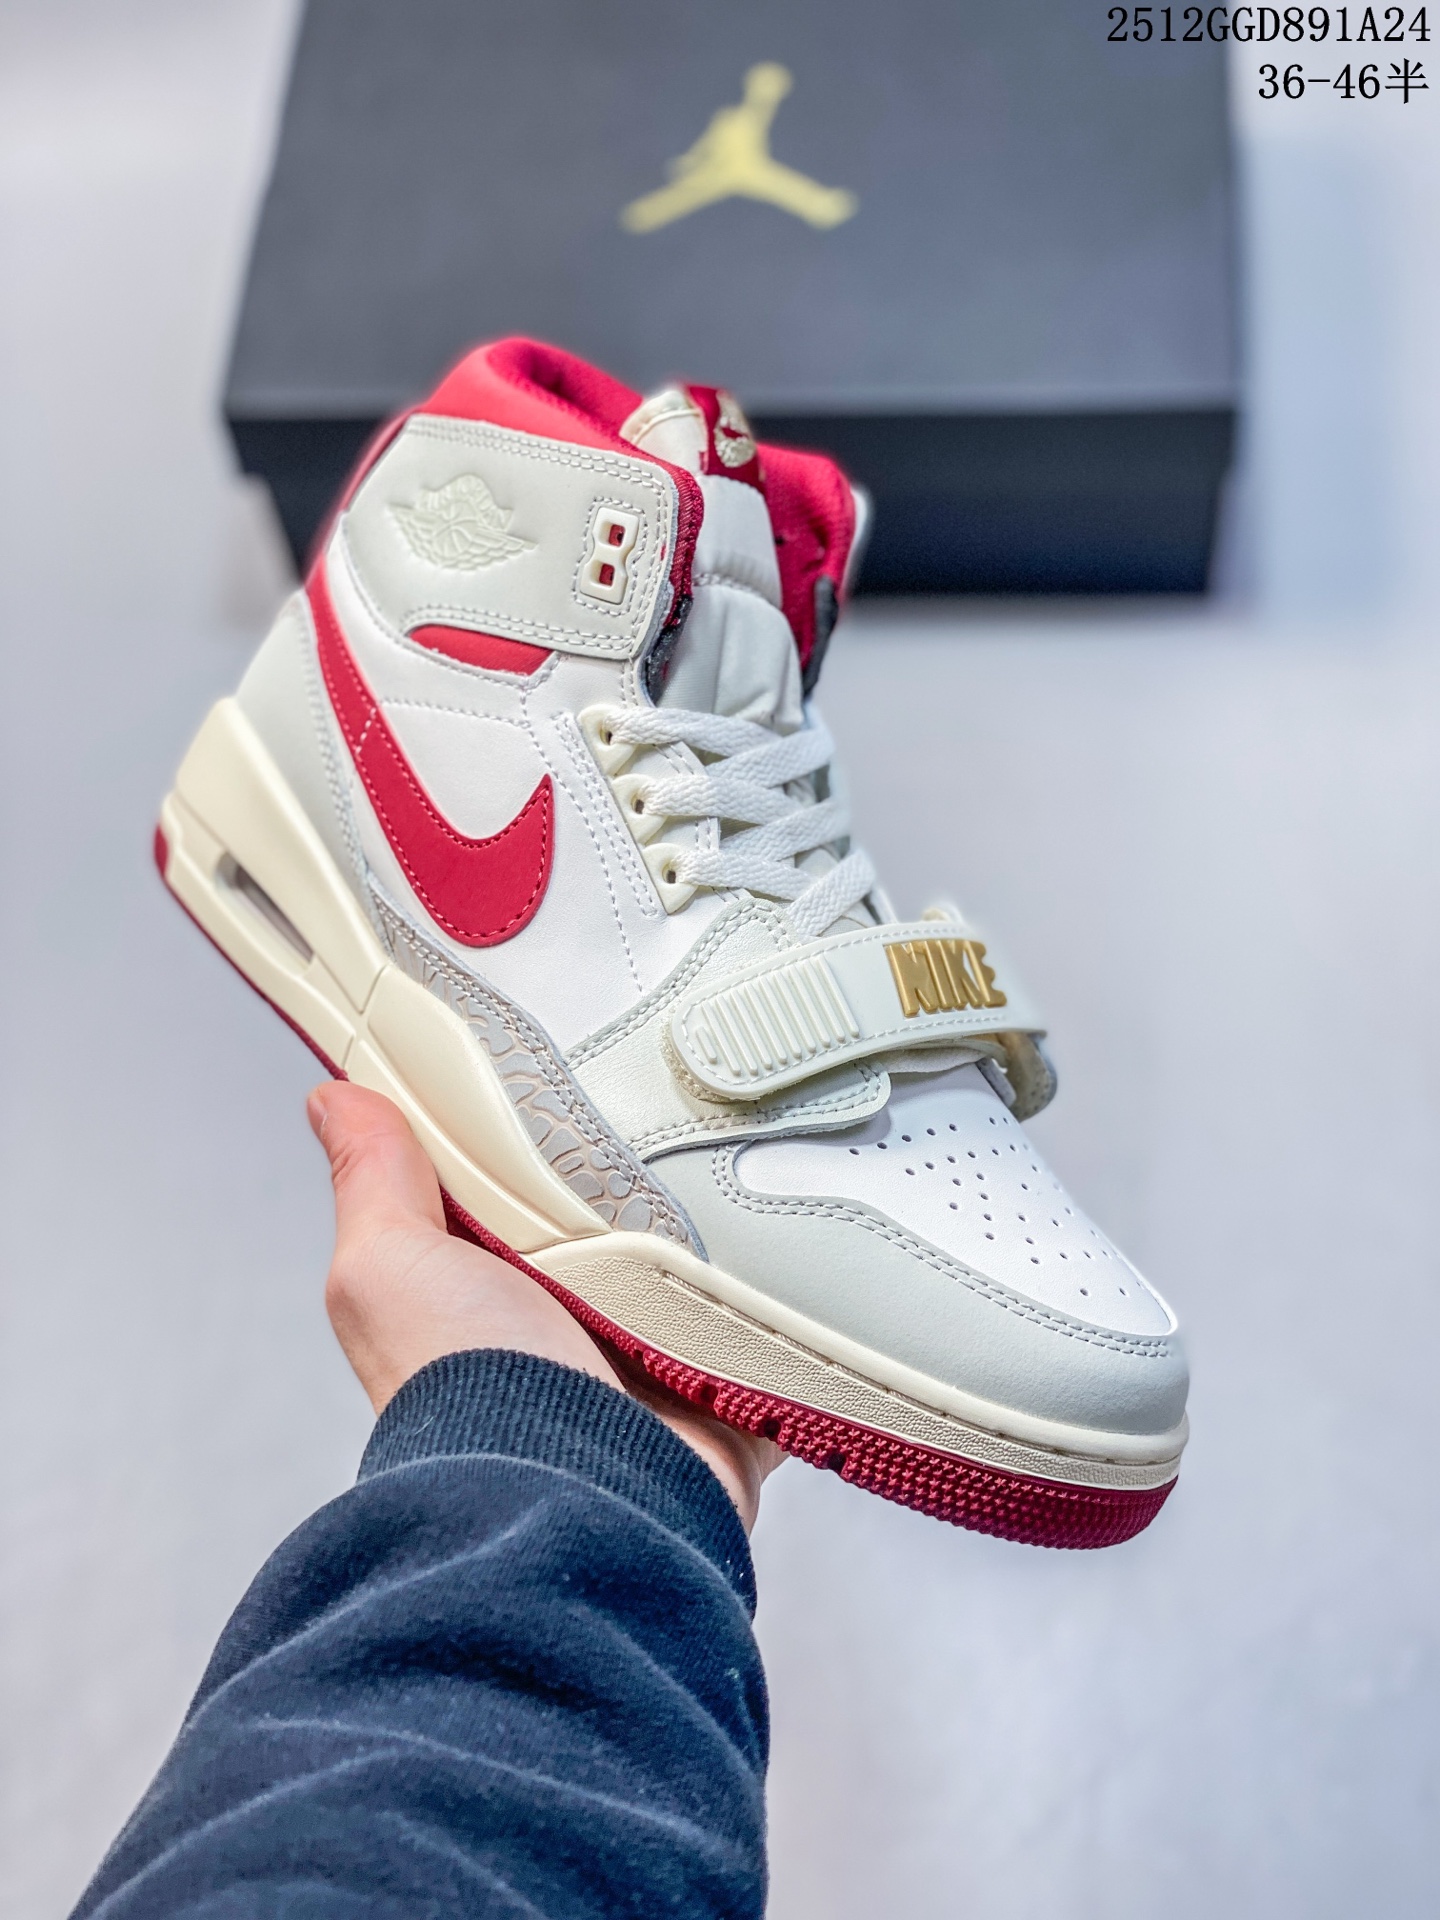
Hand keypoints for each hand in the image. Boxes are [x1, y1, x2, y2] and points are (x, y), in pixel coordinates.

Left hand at [307, 1082, 783, 1529]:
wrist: (572, 1493)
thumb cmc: (466, 1389)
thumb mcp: (391, 1265)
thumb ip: (374, 1182)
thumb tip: (332, 1101)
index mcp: (489, 1286)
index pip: (516, 1184)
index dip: (533, 1130)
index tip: (566, 1060)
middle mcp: (568, 1325)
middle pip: (620, 1217)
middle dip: (649, 1170)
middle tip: (675, 1106)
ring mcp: (650, 1361)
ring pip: (702, 1264)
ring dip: (723, 1230)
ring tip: (747, 1163)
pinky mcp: (725, 1392)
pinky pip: (774, 1330)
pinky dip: (789, 1302)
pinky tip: (809, 1248)